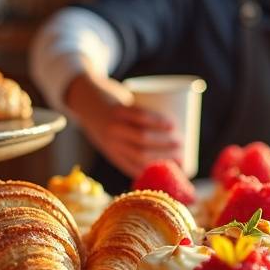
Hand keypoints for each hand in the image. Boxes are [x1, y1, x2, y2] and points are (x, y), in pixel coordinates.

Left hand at [65, 73, 181, 177]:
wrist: (85, 99)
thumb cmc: (109, 122)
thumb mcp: (114, 140)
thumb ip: (134, 148)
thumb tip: (169, 155)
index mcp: (114, 155)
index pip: (138, 169)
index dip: (161, 170)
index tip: (180, 169)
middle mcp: (112, 144)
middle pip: (143, 155)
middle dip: (167, 156)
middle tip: (184, 152)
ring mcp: (113, 127)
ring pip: (142, 138)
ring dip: (165, 141)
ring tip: (181, 139)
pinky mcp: (117, 110)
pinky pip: (139, 117)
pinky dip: (157, 122)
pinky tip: (170, 124)